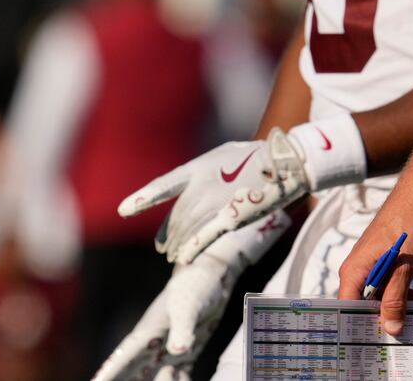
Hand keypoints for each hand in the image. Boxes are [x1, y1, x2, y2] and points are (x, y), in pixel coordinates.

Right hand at [91, 212, 290, 380]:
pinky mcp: (186, 350)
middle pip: (133, 371)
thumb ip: (183, 326)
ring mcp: (168, 348)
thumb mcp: (188, 305)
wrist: (212, 275)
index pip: (123, 358)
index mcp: (146, 332)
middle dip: (123, 380)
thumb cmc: (194, 285)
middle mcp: (153, 344)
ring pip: (154, 375)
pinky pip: (178, 374)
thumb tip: (179, 350)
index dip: (109, 373)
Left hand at [122, 119, 365, 264]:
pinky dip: (192, 249)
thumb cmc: (260, 155)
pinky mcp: (231, 216)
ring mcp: (215, 201)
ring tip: (172, 256)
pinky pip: (205, 237)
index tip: (124, 210)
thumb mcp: (227, 154)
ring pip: (187, 229)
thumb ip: (207, 171)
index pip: (163, 185)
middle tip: (162, 248)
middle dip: (167, 235)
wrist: (287, 161)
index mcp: (198, 166)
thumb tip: (194, 186)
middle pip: (176, 216)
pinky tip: (183, 259)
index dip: (143, 198)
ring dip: (178, 245)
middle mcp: (202, 184)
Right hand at [338, 199, 412, 336]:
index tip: (375, 342)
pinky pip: (387, 287)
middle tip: (402, 333)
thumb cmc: (406, 228)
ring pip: (379, 298)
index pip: (347, 309)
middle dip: (383, 319)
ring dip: (398, 306)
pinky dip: (402, 294)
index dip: (359, 327)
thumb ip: (396, 298)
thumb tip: (391, 328)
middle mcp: (356, 272)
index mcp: (353, 272)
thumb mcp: (404, 268)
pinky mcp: (380, 266)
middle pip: (363, 306)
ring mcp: (368, 269)